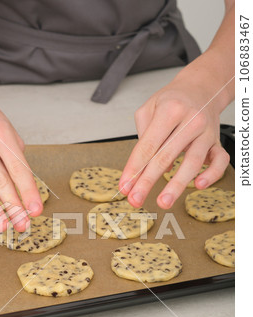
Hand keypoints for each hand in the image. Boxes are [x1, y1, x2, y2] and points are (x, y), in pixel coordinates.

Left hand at [119, 71, 229, 208]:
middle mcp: (190, 120)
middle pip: (165, 156)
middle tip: (135, 199)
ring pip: (192, 162)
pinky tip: (198, 185)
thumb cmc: (173, 100)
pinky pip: (220, 161)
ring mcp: (205, 132)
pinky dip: (211, 174)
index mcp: (170, 110)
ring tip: (163, 201)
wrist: (202, 87)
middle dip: (148, 181)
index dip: (134, 169)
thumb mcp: (149, 108)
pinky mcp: (216, 142)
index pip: (148, 145)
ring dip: (176, 185)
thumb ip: (143, 136)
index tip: (124, 186)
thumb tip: (146, 168)